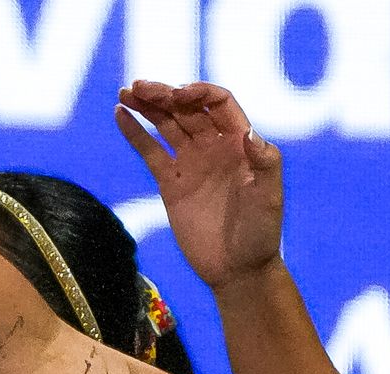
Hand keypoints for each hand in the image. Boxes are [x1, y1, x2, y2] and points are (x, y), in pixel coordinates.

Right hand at [115, 81, 282, 287]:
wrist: (237, 269)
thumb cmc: (260, 233)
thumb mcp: (269, 197)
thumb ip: (265, 163)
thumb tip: (250, 133)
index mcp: (239, 142)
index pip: (218, 103)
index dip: (199, 93)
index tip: (179, 95)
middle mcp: (214, 146)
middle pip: (187, 108)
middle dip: (165, 94)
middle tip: (141, 87)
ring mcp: (191, 163)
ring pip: (166, 124)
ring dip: (147, 106)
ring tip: (126, 91)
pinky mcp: (171, 183)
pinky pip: (150, 151)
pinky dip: (135, 132)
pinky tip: (121, 113)